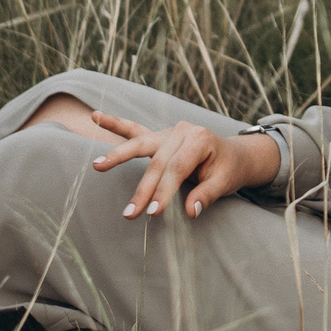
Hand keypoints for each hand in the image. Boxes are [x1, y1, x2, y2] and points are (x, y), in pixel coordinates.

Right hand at [90, 113, 281, 220]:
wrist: (234, 154)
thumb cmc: (229, 168)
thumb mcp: (226, 182)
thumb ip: (207, 195)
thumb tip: (189, 212)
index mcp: (200, 139)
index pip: (177, 169)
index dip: (164, 191)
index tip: (152, 213)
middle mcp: (182, 131)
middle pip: (157, 161)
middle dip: (143, 188)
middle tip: (129, 213)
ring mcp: (169, 131)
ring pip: (140, 144)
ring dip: (118, 155)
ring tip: (98, 165)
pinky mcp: (159, 136)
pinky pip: (135, 130)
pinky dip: (115, 124)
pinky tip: (96, 117)